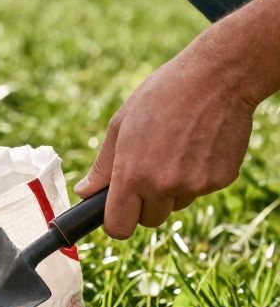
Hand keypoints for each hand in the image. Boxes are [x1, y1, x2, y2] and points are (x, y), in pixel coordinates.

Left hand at [74, 48, 255, 238]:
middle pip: (149, 220)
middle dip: (145, 204)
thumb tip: (84, 192)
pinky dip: (197, 176)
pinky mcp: (222, 180)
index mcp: (132, 174)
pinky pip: (201, 190)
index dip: (117, 223)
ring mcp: (196, 185)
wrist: (216, 79)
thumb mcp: (120, 126)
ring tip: (174, 150)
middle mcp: (164, 186)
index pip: (119, 227)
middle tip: (148, 170)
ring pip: (176, 205)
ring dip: (172, 189)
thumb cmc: (161, 97)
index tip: (118, 213)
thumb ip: (102, 167)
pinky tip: (197, 147)